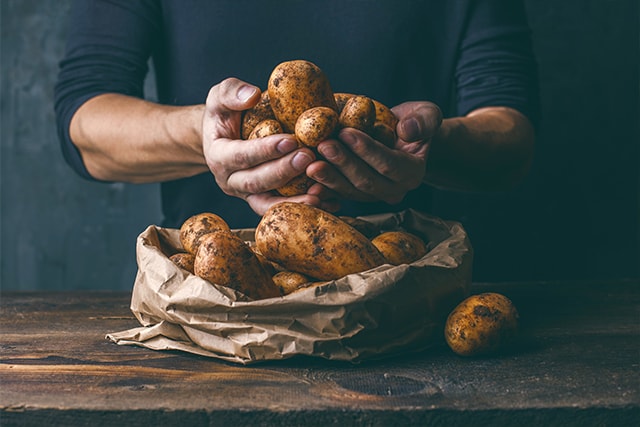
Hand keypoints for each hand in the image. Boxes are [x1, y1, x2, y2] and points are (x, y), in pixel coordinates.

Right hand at [202, 78, 334, 214]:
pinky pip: (281, 209)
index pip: (241, 155)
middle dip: (284, 171)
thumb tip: (252, 95)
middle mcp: (230, 181)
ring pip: (268, 204)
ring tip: (321, 191)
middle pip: (256, 182)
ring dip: (295, 201)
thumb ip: (232, 92)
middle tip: (309, 157)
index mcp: (218, 156)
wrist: (224, 138)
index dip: (265, 150)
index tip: (291, 140)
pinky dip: (303, 207)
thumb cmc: (226, 113)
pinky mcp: (263, 201)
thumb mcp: (220, 97)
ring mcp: (246, 195)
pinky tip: (328, 201)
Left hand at [306, 101, 441, 203]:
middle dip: (343, 163)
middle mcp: (394, 190)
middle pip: (366, 181)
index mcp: (412, 173)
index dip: (367, 150)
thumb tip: (406, 130)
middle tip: (322, 145)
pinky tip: (305, 178)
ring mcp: (373, 196)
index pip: (389, 164)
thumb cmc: (414, 122)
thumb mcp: (426, 114)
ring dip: (329, 177)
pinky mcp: (355, 195)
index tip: (346, 132)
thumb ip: (423, 121)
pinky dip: (322, 187)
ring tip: (310, 162)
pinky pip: (337, 194)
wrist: (401, 138)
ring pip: (349, 190)